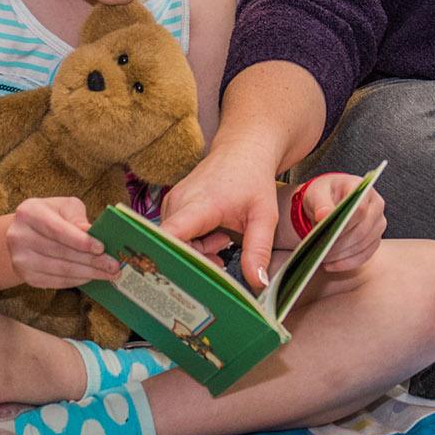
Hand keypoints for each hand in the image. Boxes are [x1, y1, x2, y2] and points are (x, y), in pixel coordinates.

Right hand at [5, 197, 117, 288]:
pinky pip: (56, 282)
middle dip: (91, 261)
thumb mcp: (63, 207)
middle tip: (114, 266)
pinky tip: (91, 277)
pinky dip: (76, 280)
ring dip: (88, 274)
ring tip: (108, 274)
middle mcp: (19, 236)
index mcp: (29, 213)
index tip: (102, 248)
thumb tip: (92, 233)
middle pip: (61, 252)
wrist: (23, 234)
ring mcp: (21, 259)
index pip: (57, 230)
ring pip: (60, 270)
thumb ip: (77, 217)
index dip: (80, 241)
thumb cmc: (50, 216)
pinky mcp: (26, 276)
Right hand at [159, 137, 281, 289]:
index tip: (182, 276)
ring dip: (197, 252)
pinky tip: (214, 236)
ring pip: (173, 242)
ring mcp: (172, 203)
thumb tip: (257, 283)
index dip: (171, 257)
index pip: (172, 234)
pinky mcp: (172, 205)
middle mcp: (179, 202)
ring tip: (223, 241)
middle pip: (173, 246)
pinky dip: (193, 243)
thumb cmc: (253, 180)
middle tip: (223, 258)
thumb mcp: (264, 216)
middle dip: (196, 261)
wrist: (243, 151)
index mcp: (200, 204)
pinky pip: (175, 234)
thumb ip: (259, 250)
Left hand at [294, 172, 384, 274]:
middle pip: (363, 229)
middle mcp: (376, 205)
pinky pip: (365, 255)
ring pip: (365, 244)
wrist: (327, 201)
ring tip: (323, 258)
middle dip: (341, 243)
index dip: (344, 224)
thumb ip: (320, 203)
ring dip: (343, 255)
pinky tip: (332, 265)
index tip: (327, 234)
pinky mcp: (375, 239)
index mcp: (362, 188)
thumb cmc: (323, 194)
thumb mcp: (316, 193)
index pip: (359, 209)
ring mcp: (378, 223)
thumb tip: (323, 214)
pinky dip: (348, 262)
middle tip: (321, 251)